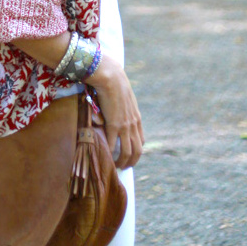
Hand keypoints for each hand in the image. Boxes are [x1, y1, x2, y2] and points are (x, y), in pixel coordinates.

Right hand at [85, 54, 143, 168]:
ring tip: (115, 166)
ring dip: (122, 162)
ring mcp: (125, 126)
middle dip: (132, 162)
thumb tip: (112, 114)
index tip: (130, 156)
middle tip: (124, 168)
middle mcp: (133, 124)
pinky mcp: (114, 124)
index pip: (141, 140)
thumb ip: (121, 109)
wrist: (111, 78)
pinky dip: (109, 153)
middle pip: (138, 150)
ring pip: (127, 151)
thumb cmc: (114, 84)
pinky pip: (112, 144)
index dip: (136, 151)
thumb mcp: (124, 99)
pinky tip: (105, 157)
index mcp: (137, 118)